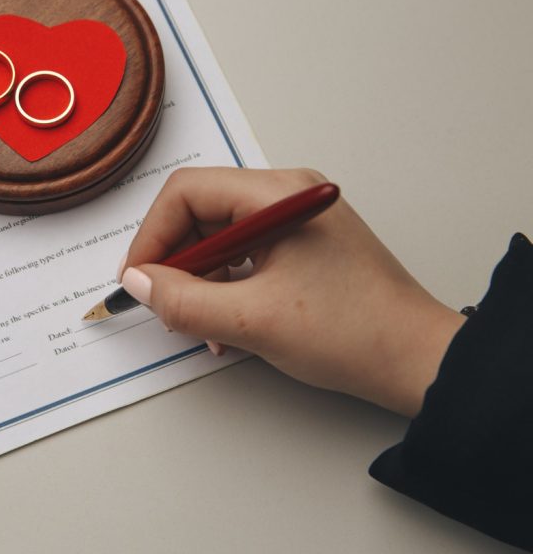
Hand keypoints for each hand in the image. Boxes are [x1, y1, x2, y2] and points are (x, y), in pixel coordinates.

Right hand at [118, 167, 464, 416]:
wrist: (416, 361)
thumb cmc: (355, 333)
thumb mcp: (252, 322)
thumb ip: (184, 301)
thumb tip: (139, 282)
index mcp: (278, 195)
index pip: (187, 192)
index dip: (152, 236)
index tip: (138, 279)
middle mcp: (286, 196)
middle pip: (200, 212)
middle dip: (175, 262)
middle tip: (165, 305)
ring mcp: (294, 220)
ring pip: (218, 236)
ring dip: (199, 280)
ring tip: (200, 325)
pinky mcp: (301, 246)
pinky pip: (242, 254)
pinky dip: (223, 287)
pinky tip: (224, 326)